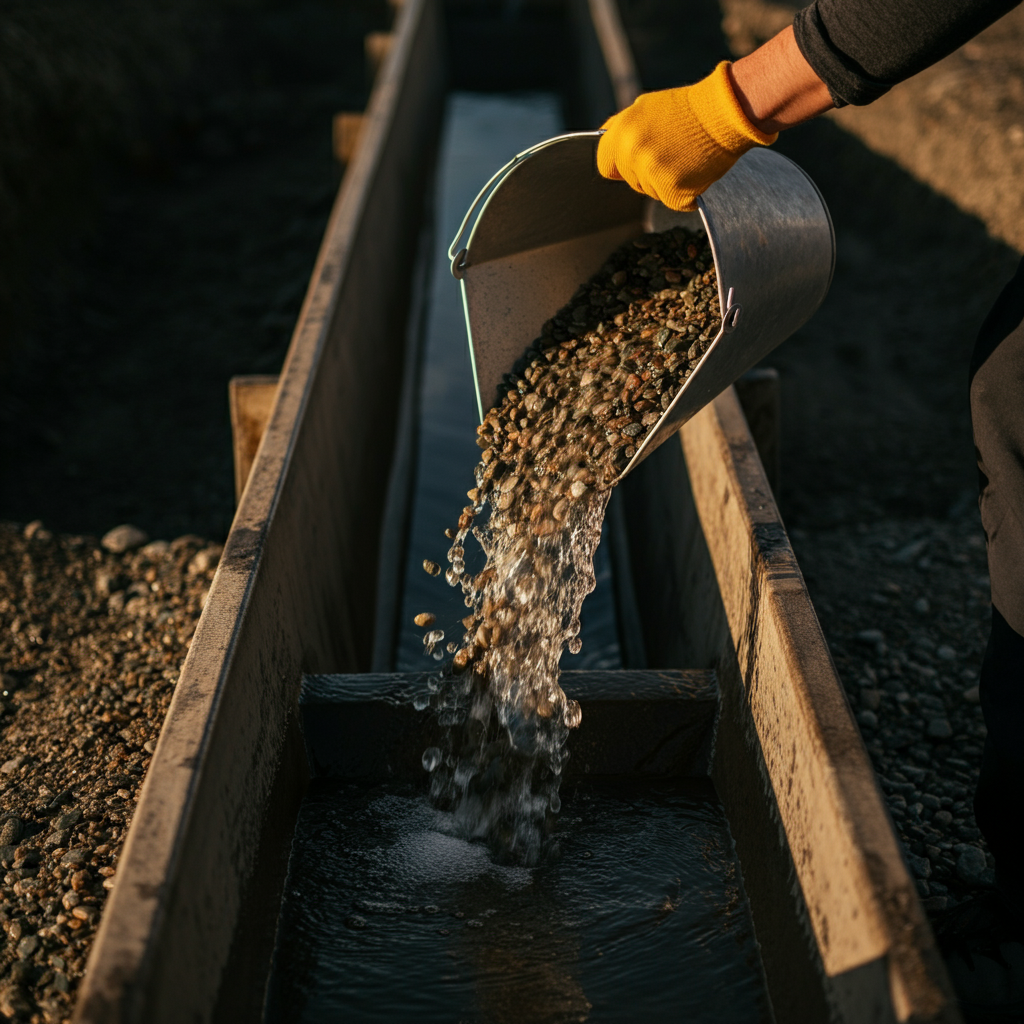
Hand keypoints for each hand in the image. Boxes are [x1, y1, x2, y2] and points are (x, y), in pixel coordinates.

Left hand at [597, 62, 776, 211]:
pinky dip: (684, 194)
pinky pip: (672, 202)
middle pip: (631, 182)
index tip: (634, 163)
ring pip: (651, 192)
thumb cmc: (687, 109)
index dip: (620, 166)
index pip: (605, 166)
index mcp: (623, 131)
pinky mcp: (672, 192)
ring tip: (685, 159)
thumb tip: (603, 139)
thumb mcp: (646, 106)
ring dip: (666, 183)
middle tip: (671, 154)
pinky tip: (695, 172)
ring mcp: (652, 174)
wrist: (725, 114)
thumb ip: (621, 127)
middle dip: (646, 174)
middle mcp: (633, 153)